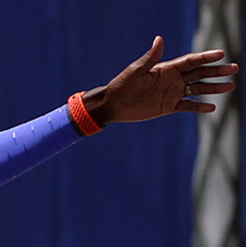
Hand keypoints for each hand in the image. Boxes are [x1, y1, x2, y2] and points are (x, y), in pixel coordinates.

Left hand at [83, 36, 237, 125]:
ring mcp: (172, 92)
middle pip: (199, 73)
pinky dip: (199, 107)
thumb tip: (159, 39)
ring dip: (213, 88)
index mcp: (167, 68)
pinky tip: (212, 107)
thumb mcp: (137, 71)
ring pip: (198, 89)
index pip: (191, 61)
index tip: (221, 54)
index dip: (206, 57)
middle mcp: (173, 79)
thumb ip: (151, 57)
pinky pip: (188, 106)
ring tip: (230, 86)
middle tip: (234, 68)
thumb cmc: (122, 85)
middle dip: (216, 71)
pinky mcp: (169, 106)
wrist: (113, 105)